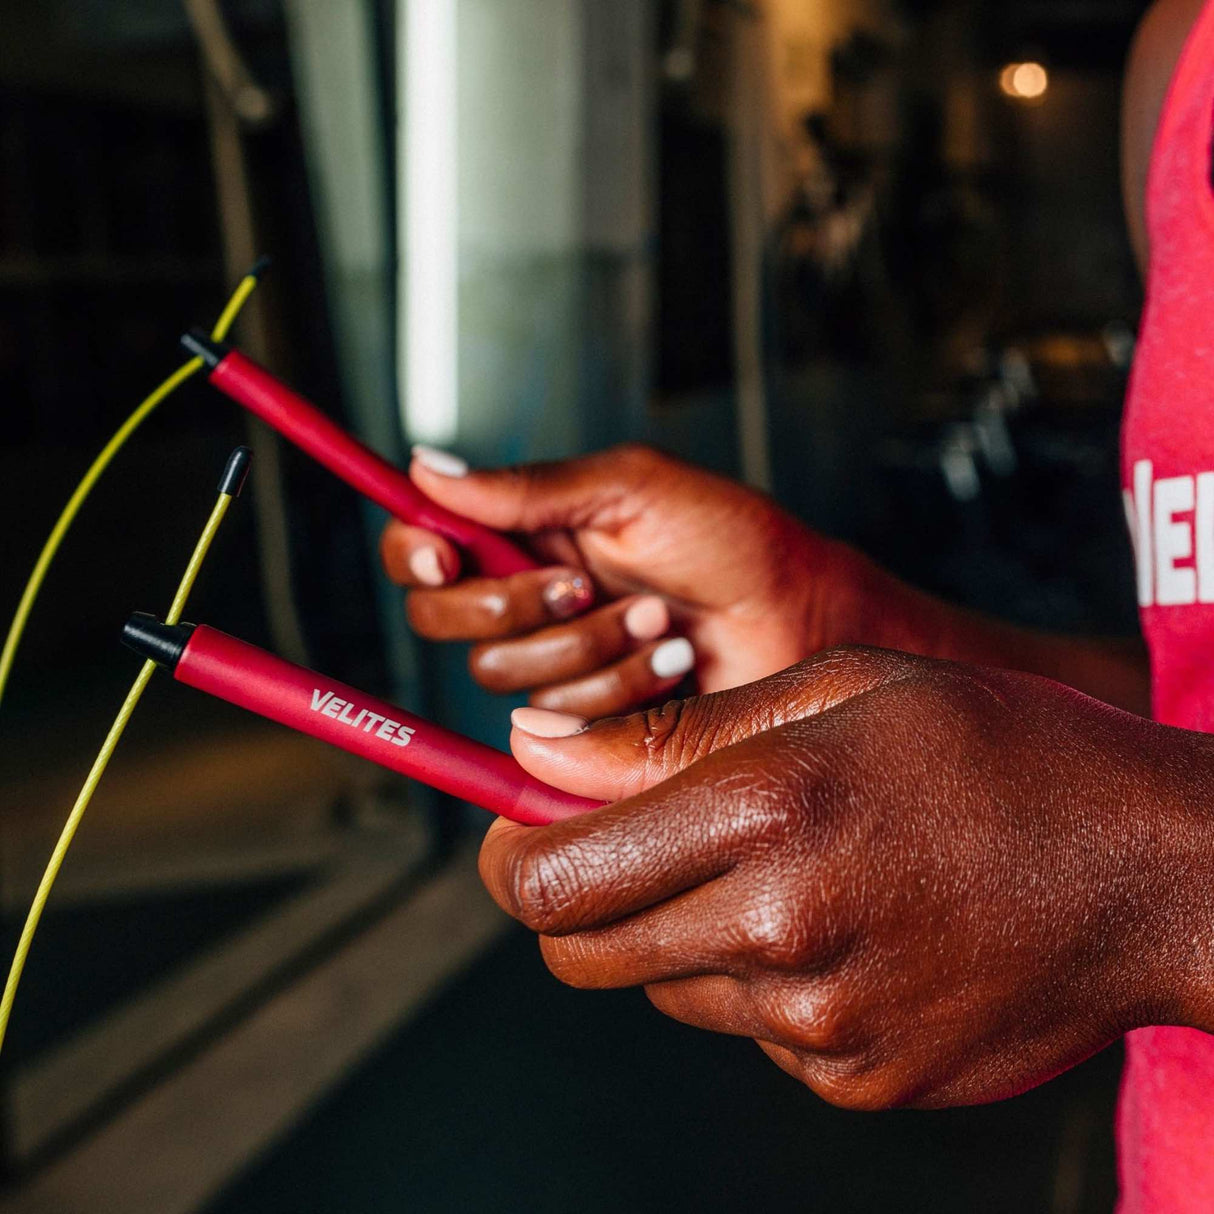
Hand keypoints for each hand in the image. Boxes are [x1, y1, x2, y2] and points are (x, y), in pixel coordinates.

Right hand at [381, 443, 901, 717]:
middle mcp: (530, 598)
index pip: (426, 544)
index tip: (444, 558)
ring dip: (590, 645)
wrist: (800, 620)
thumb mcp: (631, 490)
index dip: (416, 553)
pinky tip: (671, 662)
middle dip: (515, 606)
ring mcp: (558, 662)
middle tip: (586, 585)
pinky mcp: (589, 720)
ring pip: (504, 675)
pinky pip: (560, 719)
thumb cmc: (732, 542)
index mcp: (529, 533)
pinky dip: (622, 686)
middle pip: (444, 619)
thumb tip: (426, 466)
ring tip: (660, 619)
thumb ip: (529, 487)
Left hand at [479, 649, 1213, 1109]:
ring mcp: (819, 1025)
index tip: (511, 831)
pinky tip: (844, 926)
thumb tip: (537, 754)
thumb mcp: (839, 690)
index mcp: (765, 813)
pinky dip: (762, 982)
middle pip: (584, 950)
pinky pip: (753, 1033)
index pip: (552, 876)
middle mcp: (779, 932)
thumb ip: (674, 735)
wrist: (1154, 872)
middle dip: (576, 900)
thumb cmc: (999, 751)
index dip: (507, 855)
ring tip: (782, 869)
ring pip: (667, 988)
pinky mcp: (857, 1081)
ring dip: (680, 932)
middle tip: (631, 845)